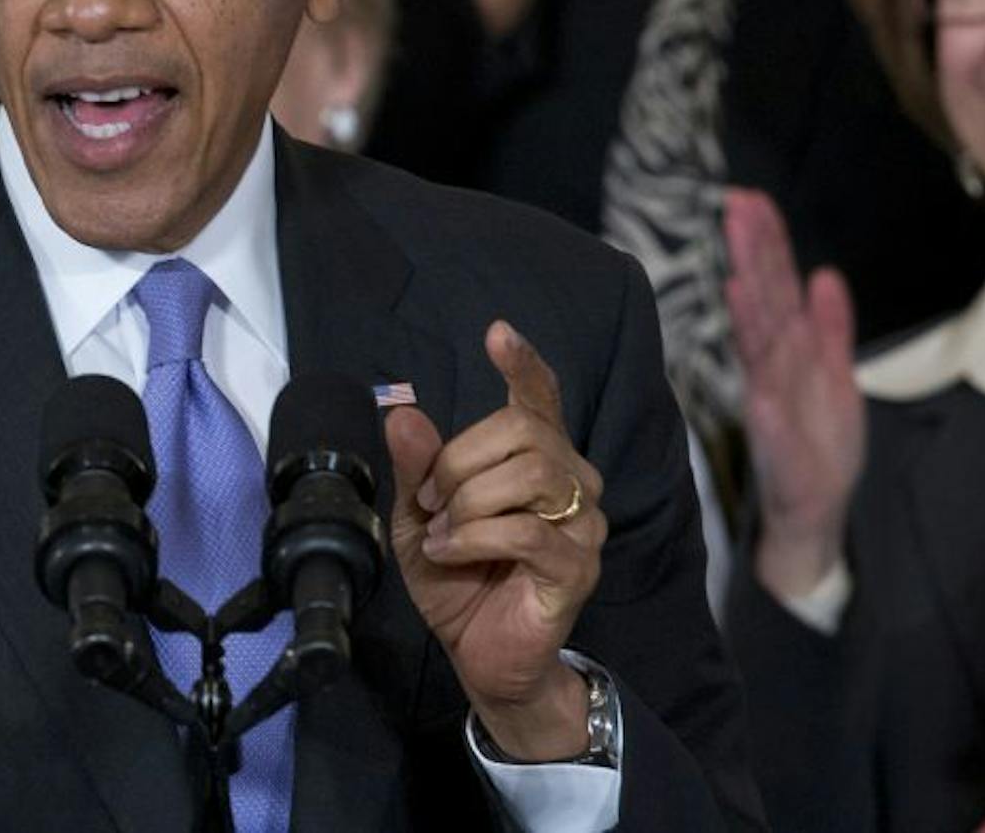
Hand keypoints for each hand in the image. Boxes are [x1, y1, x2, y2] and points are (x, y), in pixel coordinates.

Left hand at [386, 321, 604, 758]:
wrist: (479, 652)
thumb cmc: (457, 577)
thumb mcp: (419, 514)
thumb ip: (415, 463)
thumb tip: (401, 411)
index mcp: (536, 457)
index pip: (540, 397)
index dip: (523, 363)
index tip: (498, 333)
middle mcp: (571, 480)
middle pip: (522, 431)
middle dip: (459, 461)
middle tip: (431, 501)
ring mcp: (582, 523)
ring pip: (528, 475)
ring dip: (468, 502)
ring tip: (442, 533)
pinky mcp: (578, 567)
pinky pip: (526, 531)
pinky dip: (474, 537)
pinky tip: (449, 552)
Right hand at [723, 187, 862, 600]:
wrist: (815, 508)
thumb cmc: (821, 442)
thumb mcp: (837, 376)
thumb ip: (831, 327)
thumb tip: (826, 274)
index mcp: (791, 350)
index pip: (776, 286)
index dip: (767, 244)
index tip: (751, 199)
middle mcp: (776, 368)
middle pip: (764, 302)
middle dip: (752, 257)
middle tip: (736, 207)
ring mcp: (774, 403)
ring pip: (762, 350)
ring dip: (750, 316)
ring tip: (737, 276)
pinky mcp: (780, 446)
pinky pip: (772, 422)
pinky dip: (766, 403)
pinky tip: (761, 387)